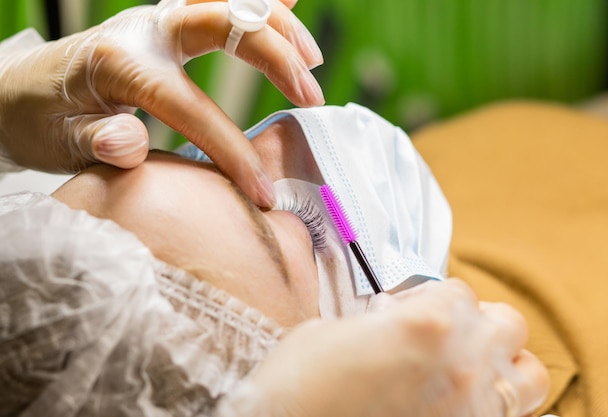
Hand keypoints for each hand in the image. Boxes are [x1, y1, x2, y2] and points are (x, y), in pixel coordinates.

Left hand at [0, 0, 323, 206]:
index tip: (261, 191)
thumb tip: (129, 142)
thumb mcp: (55, 141)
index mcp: (119, 63)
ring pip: (230, 3)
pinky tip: (290, 2)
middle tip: (310, 97)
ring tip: (312, 63)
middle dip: (275, 58)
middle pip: (224, 22)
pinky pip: (219, 2)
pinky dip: (260, 3)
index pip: (190, 107)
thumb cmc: (39, 119)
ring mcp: (157, 21)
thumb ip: (94, 142)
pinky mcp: (165, 25)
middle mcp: (143, 30)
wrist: (20, 89)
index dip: (231, 151)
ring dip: (278, 27)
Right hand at [225, 279, 547, 416]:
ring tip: (470, 364)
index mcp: (427, 323)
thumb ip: (378, 319)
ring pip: (529, 375)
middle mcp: (463, 364)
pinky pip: (510, 416)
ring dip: (504, 361)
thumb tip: (393, 321)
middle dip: (477, 320)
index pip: (459, 290)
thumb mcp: (331, 331)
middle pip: (507, 322)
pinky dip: (494, 400)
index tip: (410, 308)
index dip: (431, 296)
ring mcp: (473, 409)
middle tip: (445, 330)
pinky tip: (458, 398)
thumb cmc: (300, 385)